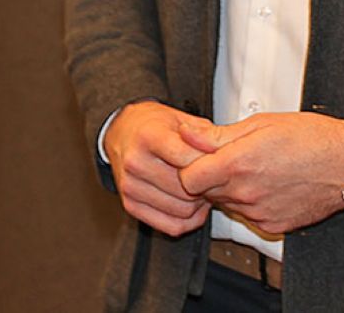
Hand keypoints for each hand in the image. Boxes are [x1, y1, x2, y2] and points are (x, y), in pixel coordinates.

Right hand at [103, 101, 212, 236]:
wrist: (121, 133)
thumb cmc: (152, 126)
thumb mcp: (179, 118)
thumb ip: (203, 134)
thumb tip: (223, 150)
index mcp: (147, 136)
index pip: (186, 158)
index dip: (208, 163)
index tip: (216, 161)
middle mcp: (135, 162)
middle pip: (186, 188)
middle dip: (205, 186)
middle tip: (209, 178)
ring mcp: (131, 186)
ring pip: (182, 210)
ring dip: (198, 204)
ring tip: (199, 189)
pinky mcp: (130, 205)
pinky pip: (171, 226)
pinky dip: (188, 220)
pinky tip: (190, 204)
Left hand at [177, 111, 343, 234]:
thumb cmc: (310, 138)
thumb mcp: (261, 124)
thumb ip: (219, 134)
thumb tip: (188, 133)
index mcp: (238, 164)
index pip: (188, 178)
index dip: (189, 166)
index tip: (200, 156)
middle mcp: (245, 194)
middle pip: (205, 192)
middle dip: (209, 175)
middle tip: (229, 157)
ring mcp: (259, 213)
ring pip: (226, 203)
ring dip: (230, 188)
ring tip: (254, 168)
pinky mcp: (272, 225)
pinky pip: (248, 215)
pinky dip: (250, 201)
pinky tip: (267, 183)